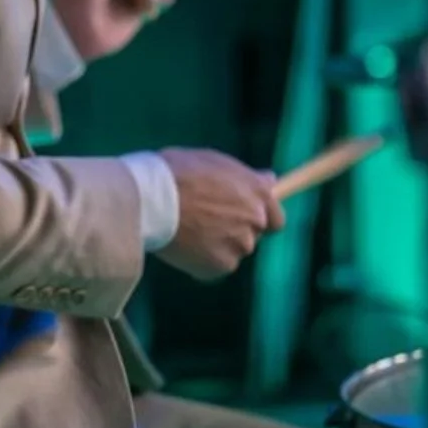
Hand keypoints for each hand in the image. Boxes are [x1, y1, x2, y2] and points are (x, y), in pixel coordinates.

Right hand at [153, 148, 285, 281]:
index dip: (261, 218)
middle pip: (255, 234)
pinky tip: (183, 245)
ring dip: (219, 245)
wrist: (150, 199)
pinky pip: (215, 266)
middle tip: (208, 223)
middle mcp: (256, 219)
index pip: (276, 217)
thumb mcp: (215, 161)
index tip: (244, 217)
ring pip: (233, 250)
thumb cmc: (177, 172)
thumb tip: (270, 180)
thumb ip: (244, 176)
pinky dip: (202, 260)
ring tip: (189, 232)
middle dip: (237, 230)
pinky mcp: (221, 266)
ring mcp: (240, 245)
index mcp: (258, 192)